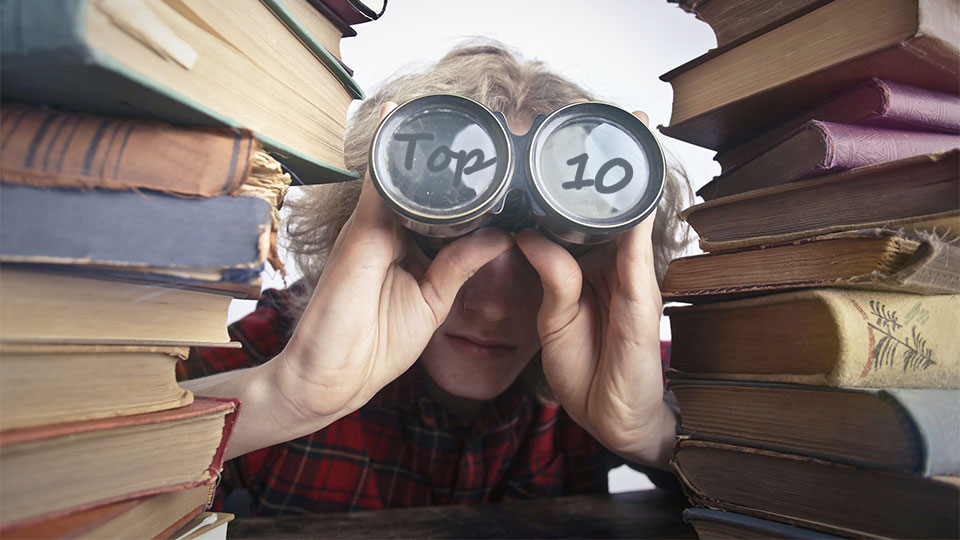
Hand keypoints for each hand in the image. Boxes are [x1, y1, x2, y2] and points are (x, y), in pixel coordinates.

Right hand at [274, 103, 513, 421]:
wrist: (330, 376)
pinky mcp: (361, 231)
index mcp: (407, 247)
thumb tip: (500, 235)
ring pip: (400, 175)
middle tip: (485, 127)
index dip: (465, 186)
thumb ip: (459, 266)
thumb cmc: (375, 345)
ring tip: (458, 112)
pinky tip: (403, 120)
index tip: (497, 162)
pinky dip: (389, 153)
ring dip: (423, 147)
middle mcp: (388, 229)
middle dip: (447, 158)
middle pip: (421, 183)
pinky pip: (377, 183)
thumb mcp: (432, 302)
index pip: (439, 206)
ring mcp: (372, 226)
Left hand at [514, 110, 676, 467]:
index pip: (582, 214)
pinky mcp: (642, 298)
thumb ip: (550, 273)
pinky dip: (638, 220)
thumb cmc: (585, 366)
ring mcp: (631, 277)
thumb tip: (528, 233)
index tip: (565, 141)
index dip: (576, 179)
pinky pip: (637, 253)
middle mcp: (614, 263)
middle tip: (610, 115)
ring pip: (632, 217)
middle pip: (613, 205)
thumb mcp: (555, 315)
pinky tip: (636, 190)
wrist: (611, 415)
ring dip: (632, 176)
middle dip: (612, 163)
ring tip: (631, 129)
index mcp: (590, 265)